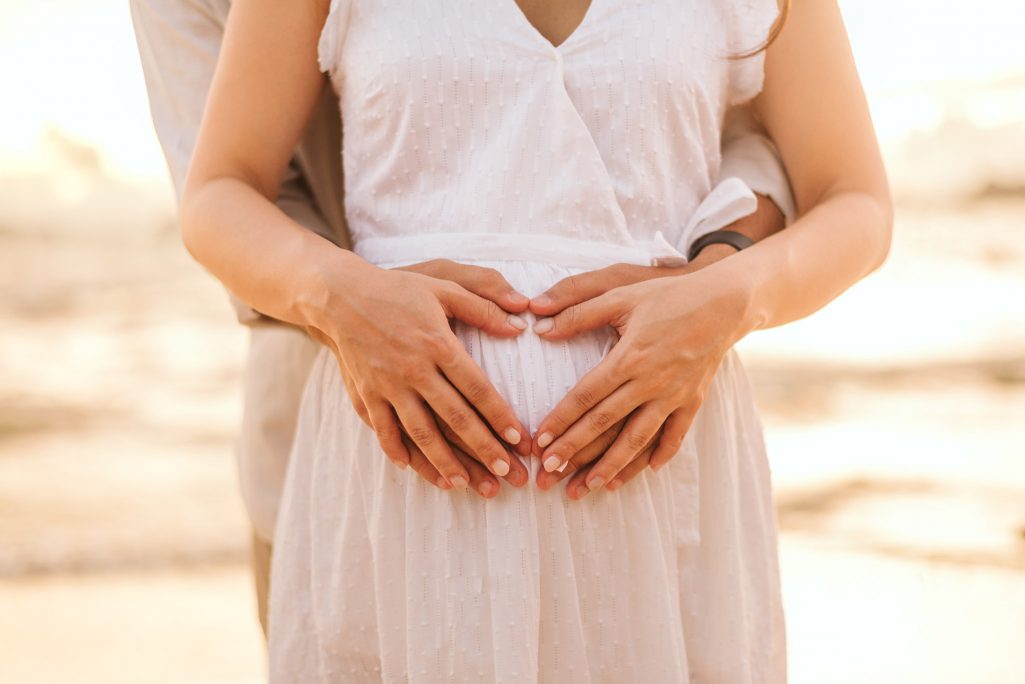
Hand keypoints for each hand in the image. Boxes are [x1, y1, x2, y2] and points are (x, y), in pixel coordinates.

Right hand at [312, 261, 530, 490]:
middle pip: (454, 416)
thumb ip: (483, 307)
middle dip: (482, 448)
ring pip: (420, 431)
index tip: (518, 438)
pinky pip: (383, 430)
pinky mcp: (366, 393)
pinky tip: (412, 469)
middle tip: (506, 472)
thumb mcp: (443, 288)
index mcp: (438, 343)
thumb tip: (520, 325)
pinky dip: (397, 451)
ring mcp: (388, 384)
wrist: (340, 295)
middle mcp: (414, 369)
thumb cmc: (399, 290)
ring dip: (443, 461)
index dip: (499, 415)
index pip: (476, 387)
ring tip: (464, 484)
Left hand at [529, 265, 749, 493]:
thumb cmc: (668, 296)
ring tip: (590, 486)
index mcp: (629, 356)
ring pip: (638, 438)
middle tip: (549, 472)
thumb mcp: (621, 295)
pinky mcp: (693, 400)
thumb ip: (578, 312)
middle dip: (575, 450)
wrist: (724, 303)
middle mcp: (651, 381)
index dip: (561, 419)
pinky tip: (646, 472)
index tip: (539, 440)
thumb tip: (540, 327)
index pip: (587, 395)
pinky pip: (676, 434)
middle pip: (606, 422)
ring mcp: (674, 395)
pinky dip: (662, 454)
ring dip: (613, 464)